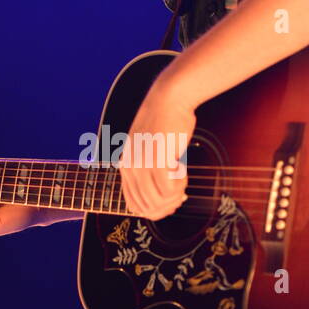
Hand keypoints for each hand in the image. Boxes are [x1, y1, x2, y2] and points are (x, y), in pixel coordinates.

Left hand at [119, 77, 194, 220]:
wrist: (169, 99)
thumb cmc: (165, 121)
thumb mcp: (150, 148)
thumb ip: (149, 168)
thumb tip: (162, 196)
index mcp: (125, 166)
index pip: (134, 205)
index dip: (155, 210)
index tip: (172, 201)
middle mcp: (130, 168)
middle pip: (147, 207)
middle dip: (167, 206)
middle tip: (181, 194)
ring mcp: (141, 165)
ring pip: (158, 201)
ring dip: (174, 197)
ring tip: (182, 180)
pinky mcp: (156, 160)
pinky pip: (169, 190)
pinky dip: (179, 187)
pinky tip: (182, 170)